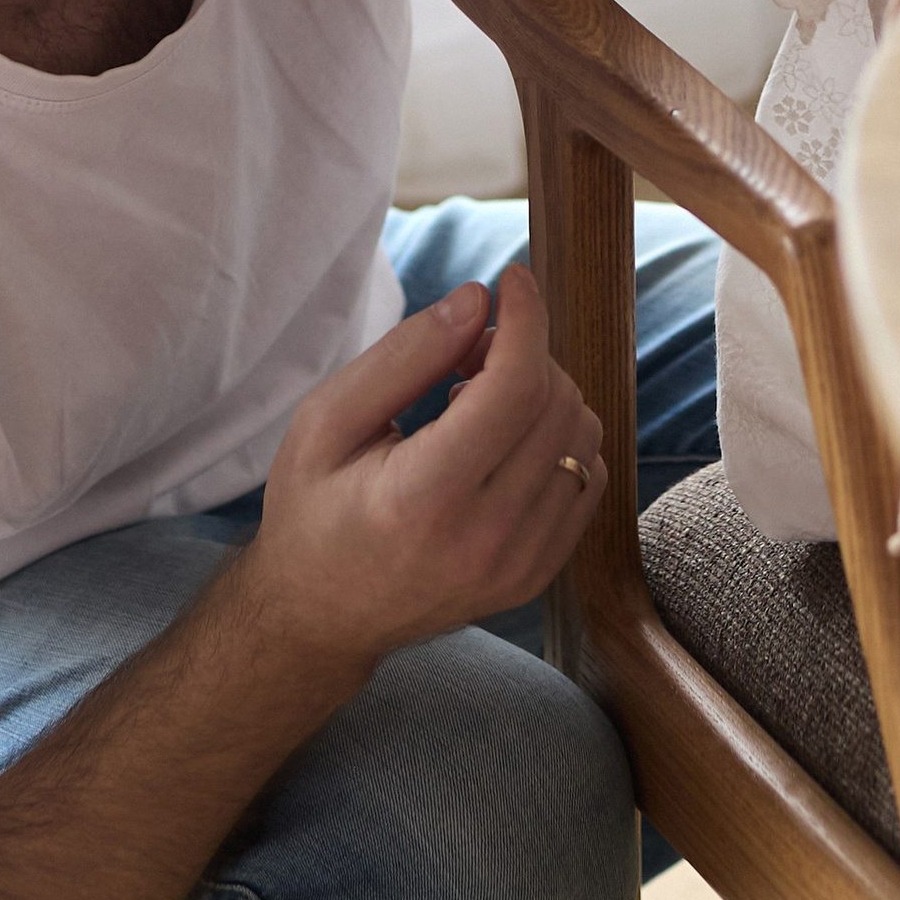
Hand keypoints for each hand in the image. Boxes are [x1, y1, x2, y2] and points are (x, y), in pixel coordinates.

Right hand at [249, 266, 603, 669]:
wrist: (320, 620)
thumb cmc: (311, 512)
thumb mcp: (327, 421)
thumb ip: (405, 356)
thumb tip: (478, 300)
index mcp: (425, 499)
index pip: (516, 387)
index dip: (525, 317)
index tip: (511, 279)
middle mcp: (486, 539)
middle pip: (556, 403)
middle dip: (522, 351)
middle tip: (465, 355)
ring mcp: (520, 565)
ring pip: (581, 435)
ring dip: (543, 393)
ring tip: (477, 401)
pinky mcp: (538, 574)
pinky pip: (587, 476)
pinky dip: (558, 438)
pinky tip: (502, 441)